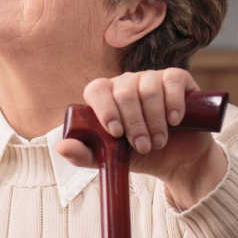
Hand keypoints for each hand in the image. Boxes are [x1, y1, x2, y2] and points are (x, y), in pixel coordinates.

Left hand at [55, 69, 226, 201]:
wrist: (177, 160)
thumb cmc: (138, 154)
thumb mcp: (109, 159)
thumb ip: (83, 154)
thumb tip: (60, 147)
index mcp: (104, 97)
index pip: (96, 89)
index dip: (105, 109)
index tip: (115, 133)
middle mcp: (125, 83)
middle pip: (124, 92)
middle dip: (134, 124)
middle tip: (143, 147)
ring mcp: (150, 77)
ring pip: (148, 89)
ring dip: (154, 121)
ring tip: (158, 142)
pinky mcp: (176, 78)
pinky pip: (171, 81)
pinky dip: (173, 103)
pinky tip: (174, 120)